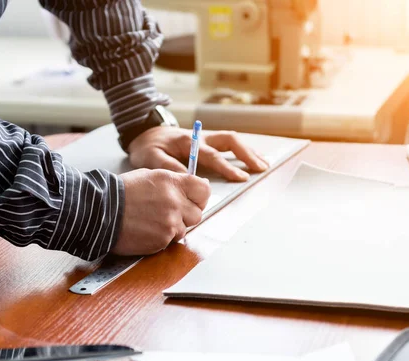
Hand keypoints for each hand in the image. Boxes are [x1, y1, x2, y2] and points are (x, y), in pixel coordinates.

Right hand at [112, 169, 210, 255]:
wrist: (100, 211)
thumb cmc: (122, 193)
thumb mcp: (151, 176)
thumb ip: (174, 182)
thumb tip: (197, 186)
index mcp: (172, 182)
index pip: (204, 190)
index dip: (200, 197)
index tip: (193, 200)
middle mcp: (175, 202)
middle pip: (197, 214)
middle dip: (186, 215)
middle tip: (167, 213)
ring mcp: (170, 223)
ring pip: (184, 230)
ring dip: (172, 228)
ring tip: (151, 221)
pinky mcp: (162, 240)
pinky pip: (170, 241)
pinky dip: (161, 238)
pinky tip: (146, 230)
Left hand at [127, 126, 268, 181]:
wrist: (144, 133)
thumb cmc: (148, 148)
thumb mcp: (151, 158)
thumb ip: (168, 167)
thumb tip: (188, 178)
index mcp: (189, 142)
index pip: (213, 156)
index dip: (227, 168)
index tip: (241, 178)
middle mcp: (201, 137)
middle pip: (230, 141)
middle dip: (247, 154)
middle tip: (261, 168)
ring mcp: (205, 138)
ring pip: (232, 140)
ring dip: (249, 151)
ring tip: (264, 164)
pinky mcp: (207, 141)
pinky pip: (228, 143)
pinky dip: (242, 150)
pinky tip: (252, 158)